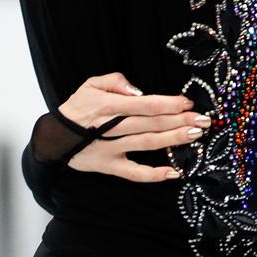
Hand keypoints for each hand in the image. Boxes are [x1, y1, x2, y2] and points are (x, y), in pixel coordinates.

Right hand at [60, 72, 211, 181]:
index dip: (169, 104)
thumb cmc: (77, 106)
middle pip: (152, 124)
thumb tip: (138, 91)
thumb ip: (116, 82)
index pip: (146, 104)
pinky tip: (175, 172)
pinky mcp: (108, 167)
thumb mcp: (91, 84)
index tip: (188, 103)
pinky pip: (134, 173)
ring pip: (148, 145)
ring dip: (174, 140)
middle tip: (204, 120)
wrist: (52, 138)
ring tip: (196, 136)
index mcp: (108, 105)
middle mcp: (111, 128)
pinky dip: (154, 174)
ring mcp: (110, 149)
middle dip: (180, 121)